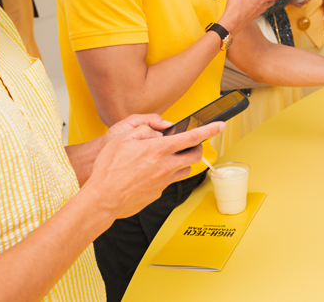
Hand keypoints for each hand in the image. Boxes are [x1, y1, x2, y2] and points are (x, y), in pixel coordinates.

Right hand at [85, 119, 224, 219]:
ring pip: (184, 170)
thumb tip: (156, 132)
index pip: (192, 137)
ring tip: (167, 159)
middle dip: (198, 148)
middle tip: (190, 144)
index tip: (220, 125)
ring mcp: (163, 182)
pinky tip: (148, 174)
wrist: (102, 198)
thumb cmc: (109, 168)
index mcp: (159, 149)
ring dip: (182, 162)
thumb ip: (144, 130)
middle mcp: (166, 166)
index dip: (210, 130)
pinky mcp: (158, 194)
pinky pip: (168, 182)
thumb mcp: (123, 137)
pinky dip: (164, 175)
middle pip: (195, 156)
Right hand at [220, 0, 280, 33]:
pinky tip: (248, 5)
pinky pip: (257, 11)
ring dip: (264, 2)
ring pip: (265, 7)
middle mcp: (262, 6)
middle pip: (272, 1)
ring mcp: (258, 13)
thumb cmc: (236, 7)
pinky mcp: (252, 18)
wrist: (231, 22)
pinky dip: (256, 7)